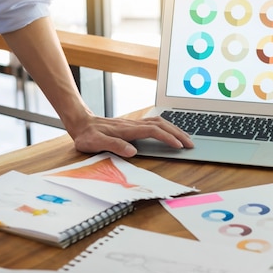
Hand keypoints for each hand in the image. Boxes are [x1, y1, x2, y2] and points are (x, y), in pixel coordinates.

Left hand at [69, 115, 193, 157]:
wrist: (81, 122)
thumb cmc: (87, 135)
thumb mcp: (95, 143)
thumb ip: (114, 146)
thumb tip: (132, 151)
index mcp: (127, 129)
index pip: (153, 131)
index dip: (168, 138)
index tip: (179, 146)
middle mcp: (133, 124)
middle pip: (162, 124)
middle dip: (178, 133)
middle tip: (191, 144)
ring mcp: (134, 123)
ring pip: (160, 121)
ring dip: (175, 129)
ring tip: (186, 138)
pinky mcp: (133, 124)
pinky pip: (154, 123)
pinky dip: (166, 126)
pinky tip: (170, 131)